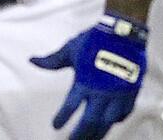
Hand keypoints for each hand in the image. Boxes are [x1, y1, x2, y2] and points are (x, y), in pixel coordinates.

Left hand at [30, 13, 148, 139]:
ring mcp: (117, 95)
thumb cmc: (95, 39)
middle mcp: (101, 92)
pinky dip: (115, 121)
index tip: (56, 126)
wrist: (122, 33)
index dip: (62, 118)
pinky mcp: (130, 93)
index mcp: (84, 82)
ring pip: (106, 122)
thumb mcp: (71, 49)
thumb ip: (52, 60)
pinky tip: (110, 124)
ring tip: (91, 139)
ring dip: (97, 133)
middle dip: (80, 134)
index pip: (70, 107)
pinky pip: (123, 114)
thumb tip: (32, 60)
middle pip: (88, 122)